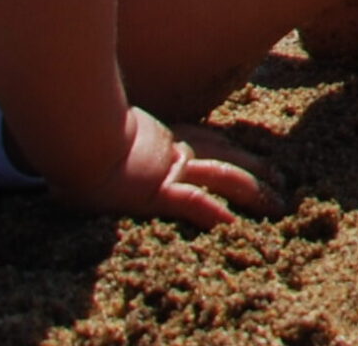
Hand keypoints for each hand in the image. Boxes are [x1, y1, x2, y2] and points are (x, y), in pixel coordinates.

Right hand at [74, 107, 277, 227]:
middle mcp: (174, 149)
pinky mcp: (159, 190)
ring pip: (223, 176)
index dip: (234, 148)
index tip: (252, 154)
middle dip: (257, 169)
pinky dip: (215, 214)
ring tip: (276, 202)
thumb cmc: (84, 132)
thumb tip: (123, 137)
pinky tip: (233, 225)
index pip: (209, 141)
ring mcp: (169, 168)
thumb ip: (124, 134)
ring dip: (253, 190)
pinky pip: (194, 203)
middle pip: (226, 157)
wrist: (75, 136)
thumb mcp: (110, 132)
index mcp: (165, 136)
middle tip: (282, 179)